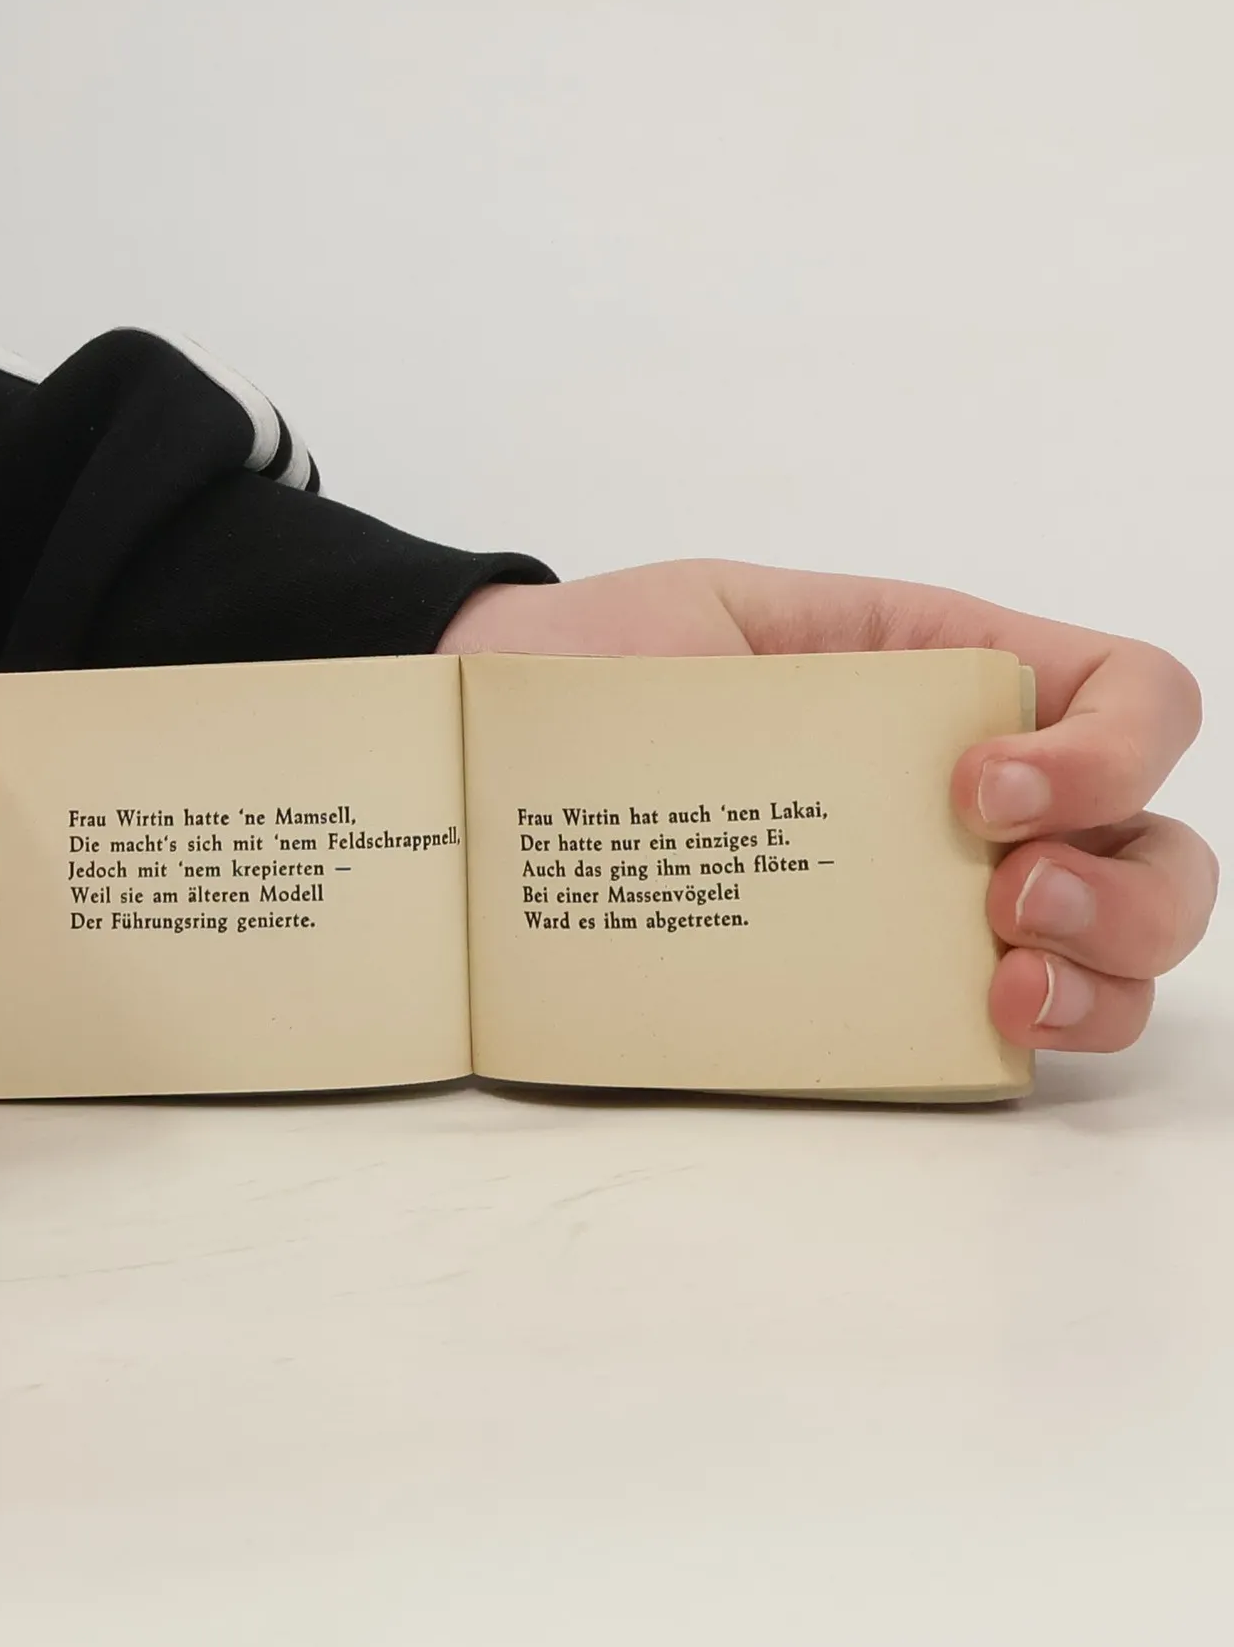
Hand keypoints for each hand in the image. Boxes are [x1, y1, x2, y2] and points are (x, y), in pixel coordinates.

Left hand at [440, 561, 1217, 1053]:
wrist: (489, 749)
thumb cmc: (602, 667)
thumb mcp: (726, 614)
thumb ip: (837, 648)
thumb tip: (917, 720)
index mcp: (953, 688)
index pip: (1131, 702)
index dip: (1108, 749)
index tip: (977, 785)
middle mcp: (970, 805)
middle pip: (1156, 849)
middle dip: (1128, 888)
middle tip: (1007, 897)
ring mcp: (927, 905)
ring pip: (1116, 953)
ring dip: (1110, 968)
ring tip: (1007, 980)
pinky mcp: (866, 992)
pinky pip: (995, 1031)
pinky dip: (1042, 1032)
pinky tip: (983, 1022)